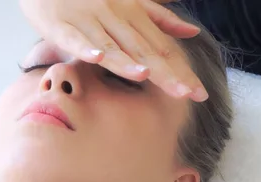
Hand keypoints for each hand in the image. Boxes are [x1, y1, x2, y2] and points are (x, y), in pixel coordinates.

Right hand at [20, 0, 208, 101]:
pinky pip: (74, 38)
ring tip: (145, 75)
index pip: (162, 48)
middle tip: (185, 93)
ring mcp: (88, 20)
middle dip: (165, 73)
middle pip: (143, 50)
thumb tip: (193, 31)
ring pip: (111, 45)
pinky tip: (96, 58)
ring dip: (127, 62)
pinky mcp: (60, 24)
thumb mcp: (131, 1)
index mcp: (134, 14)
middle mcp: (115, 17)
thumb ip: (161, 18)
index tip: (200, 93)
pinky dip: (85, 47)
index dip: (181, 71)